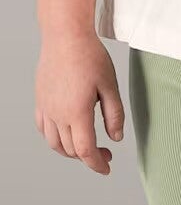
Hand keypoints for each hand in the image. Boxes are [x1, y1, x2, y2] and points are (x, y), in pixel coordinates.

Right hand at [35, 32, 124, 174]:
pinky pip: (43, 129)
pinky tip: (67, 134)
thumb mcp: (111, 87)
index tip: (107, 169)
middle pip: (72, 150)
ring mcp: (46, 107)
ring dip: (71, 152)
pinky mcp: (40, 100)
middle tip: (106, 152)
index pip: (86, 152)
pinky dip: (55, 139)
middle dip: (90, 158)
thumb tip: (116, 139)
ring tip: (87, 146)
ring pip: (55, 144)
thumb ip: (115, 116)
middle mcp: (58, 113)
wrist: (66, 35)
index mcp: (77, 112)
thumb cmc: (89, 57)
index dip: (97, 165)